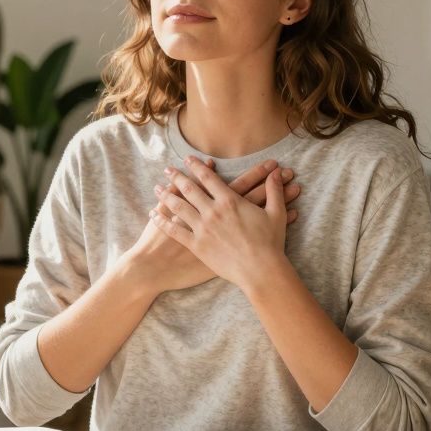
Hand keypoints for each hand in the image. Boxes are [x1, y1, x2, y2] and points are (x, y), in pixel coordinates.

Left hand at [152, 155, 291, 292]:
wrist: (260, 271)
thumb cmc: (270, 244)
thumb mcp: (276, 214)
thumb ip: (274, 190)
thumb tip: (277, 172)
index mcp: (229, 201)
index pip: (208, 178)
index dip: (197, 166)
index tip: (188, 159)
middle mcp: (212, 211)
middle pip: (189, 188)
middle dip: (176, 177)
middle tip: (167, 169)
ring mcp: (202, 228)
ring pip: (178, 207)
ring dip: (166, 195)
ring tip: (157, 188)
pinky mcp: (196, 245)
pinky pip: (174, 230)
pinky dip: (161, 221)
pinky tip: (153, 214)